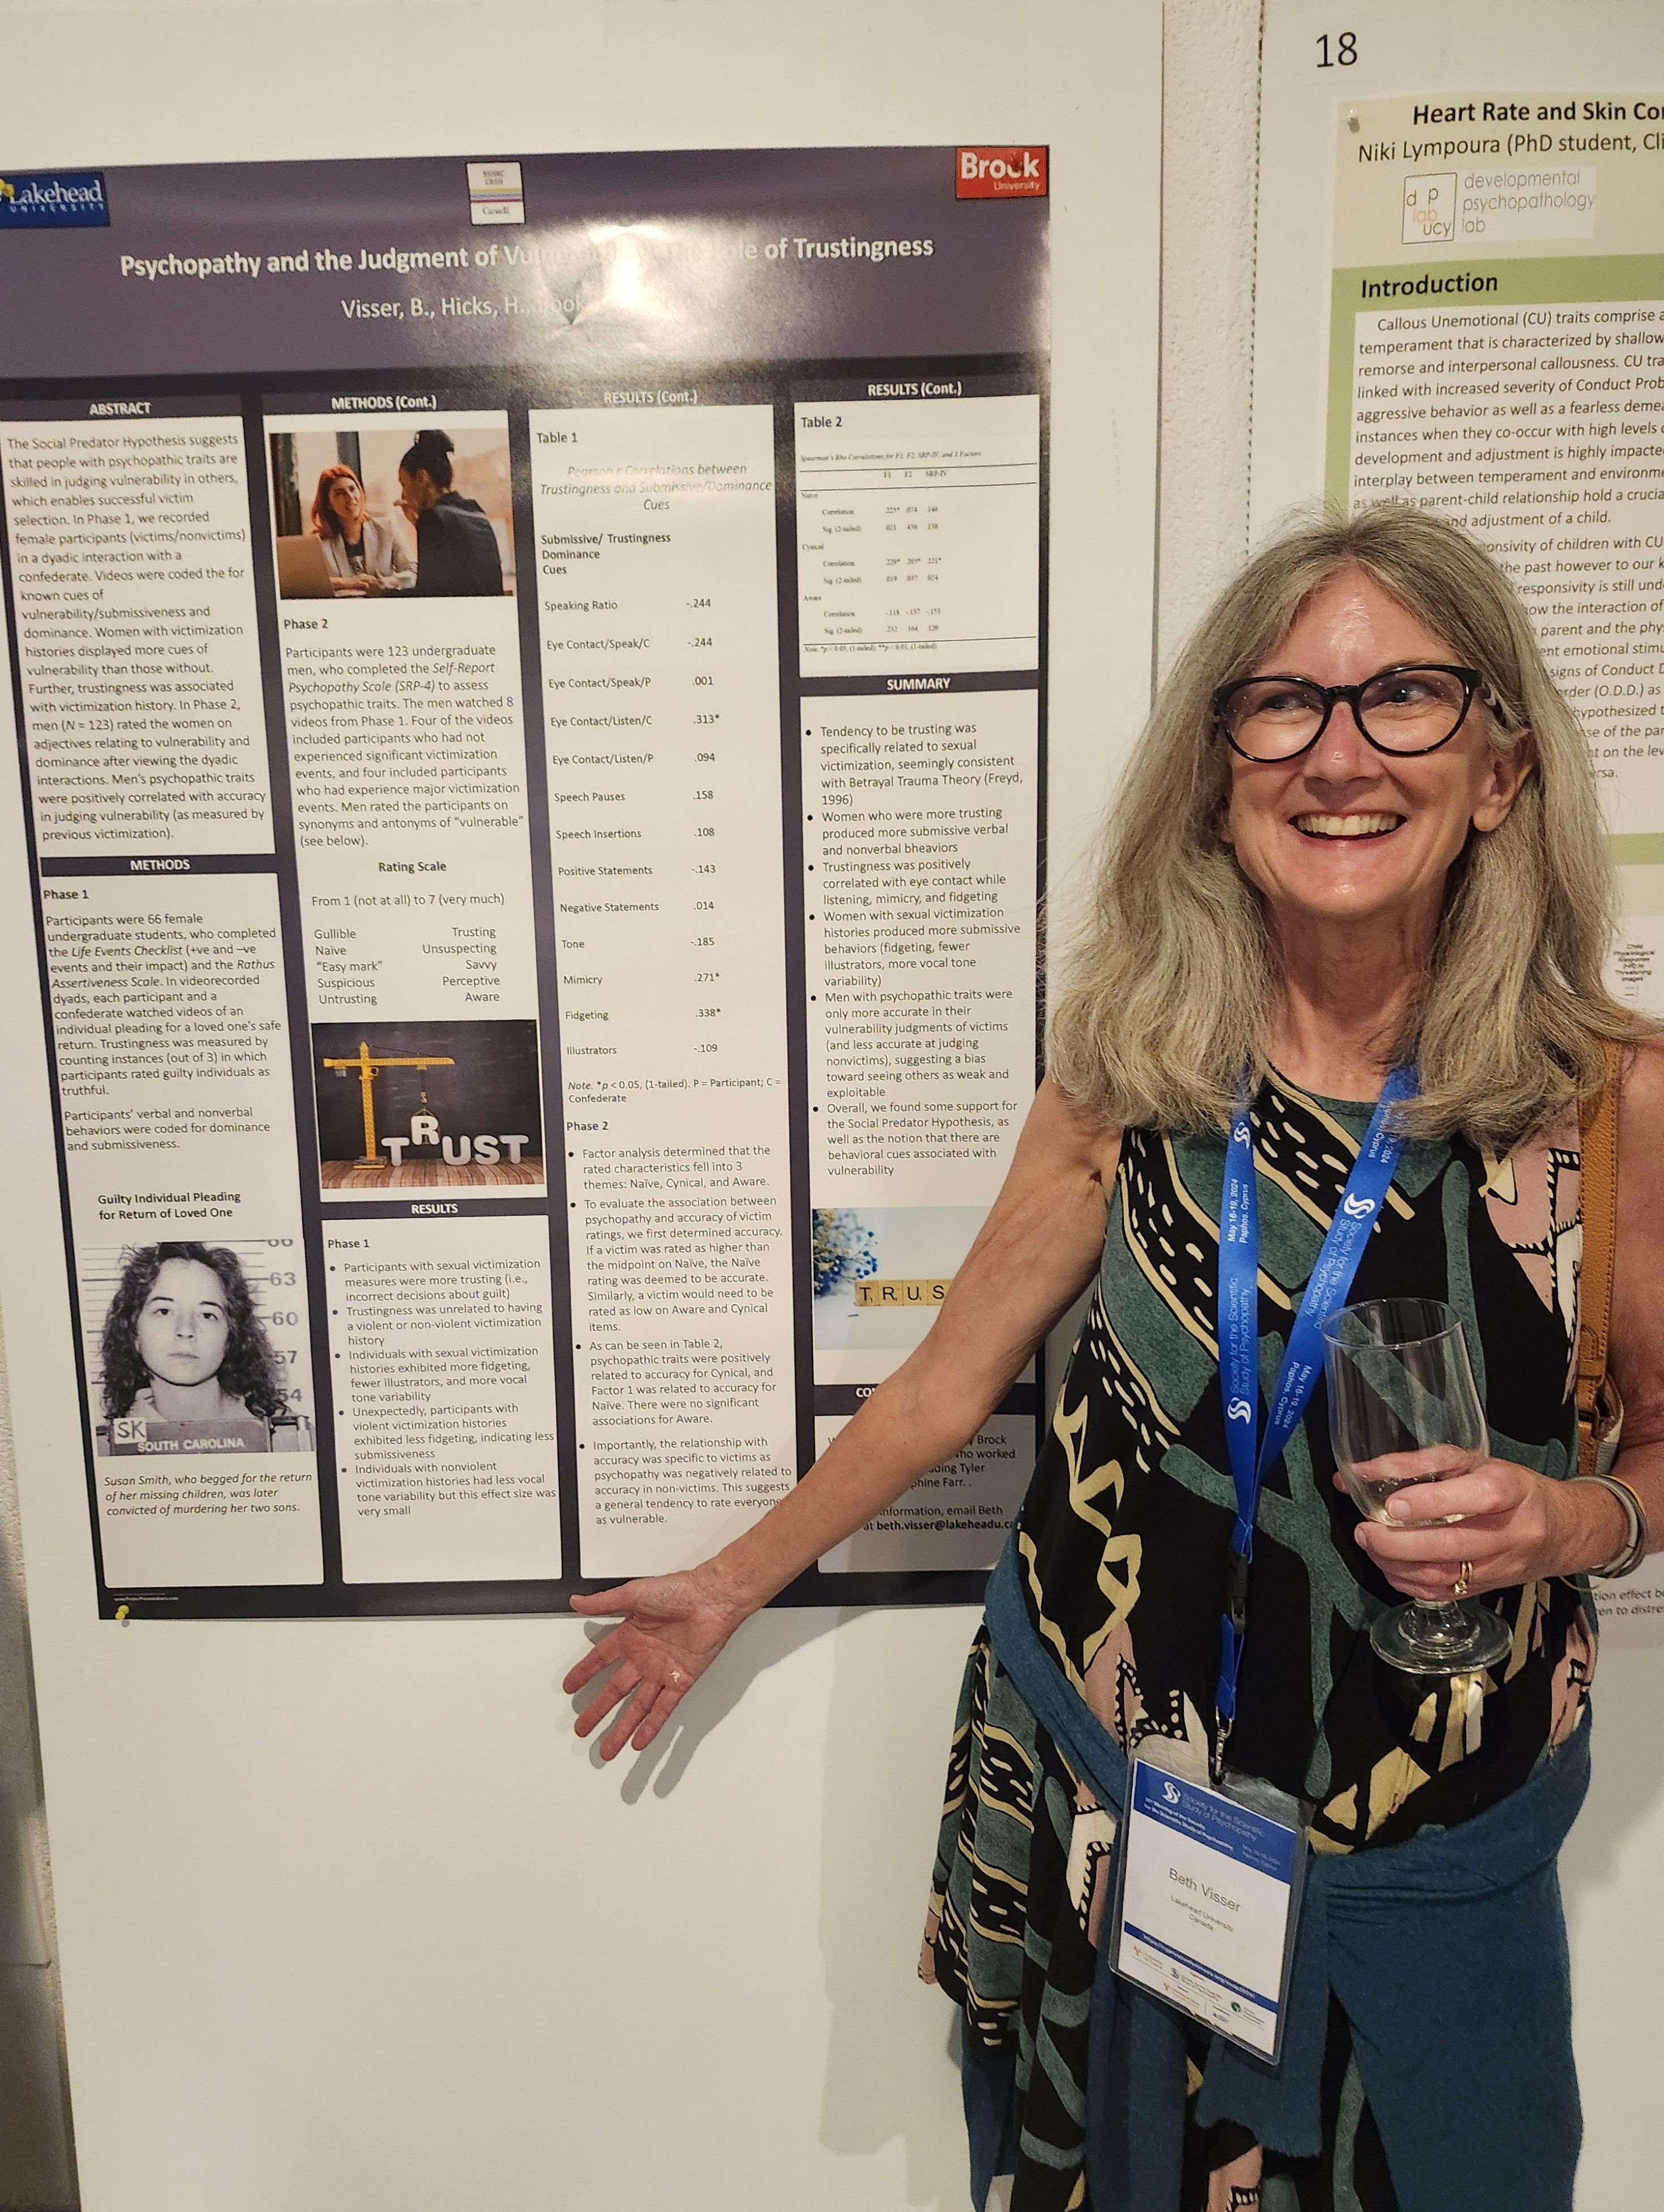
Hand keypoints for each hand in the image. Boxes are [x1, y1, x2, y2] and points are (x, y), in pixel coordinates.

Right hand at [565, 1561, 750, 1758]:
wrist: (713, 1600)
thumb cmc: (678, 1591)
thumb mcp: (633, 1593)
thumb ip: (603, 1602)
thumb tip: (578, 1602)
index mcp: (631, 1635)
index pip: (600, 1659)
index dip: (584, 1673)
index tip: (570, 1688)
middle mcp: (645, 1656)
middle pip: (615, 1691)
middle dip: (598, 1711)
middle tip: (582, 1727)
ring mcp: (662, 1671)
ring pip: (637, 1707)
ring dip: (622, 1728)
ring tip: (608, 1747)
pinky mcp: (682, 1680)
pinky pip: (664, 1709)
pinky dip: (651, 1726)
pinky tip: (639, 1740)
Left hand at [1337, 1453, 1626, 1597]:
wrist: (1563, 1532)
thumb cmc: (1512, 1489)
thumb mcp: (1476, 1462)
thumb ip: (1422, 1463)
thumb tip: (1360, 1471)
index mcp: (1512, 1490)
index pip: (1478, 1497)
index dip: (1433, 1503)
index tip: (1393, 1504)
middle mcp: (1510, 1532)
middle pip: (1453, 1546)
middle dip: (1398, 1543)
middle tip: (1364, 1530)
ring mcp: (1501, 1567)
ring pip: (1444, 1576)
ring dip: (1396, 1565)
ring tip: (1369, 1544)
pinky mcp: (1489, 1589)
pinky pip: (1443, 1593)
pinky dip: (1408, 1582)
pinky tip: (1389, 1565)